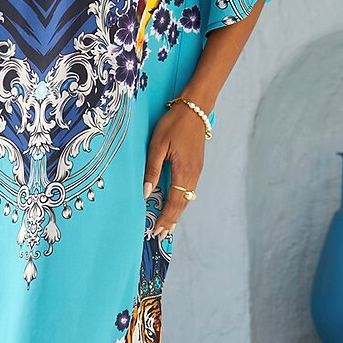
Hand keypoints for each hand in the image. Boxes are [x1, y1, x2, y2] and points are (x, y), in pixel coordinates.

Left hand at [143, 105, 206, 237]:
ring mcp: (197, 170)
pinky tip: (175, 205)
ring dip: (176, 212)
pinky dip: (181, 201)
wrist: (195, 108)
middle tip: (160, 234)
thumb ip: (152, 169)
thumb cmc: (174, 123)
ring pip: (187, 197)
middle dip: (171, 220)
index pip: (175, 201)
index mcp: (184, 171)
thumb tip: (145, 192)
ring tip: (167, 226)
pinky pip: (188, 189)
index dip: (166, 217)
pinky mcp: (196, 165)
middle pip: (183, 203)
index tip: (157, 230)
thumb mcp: (157, 144)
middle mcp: (193, 174)